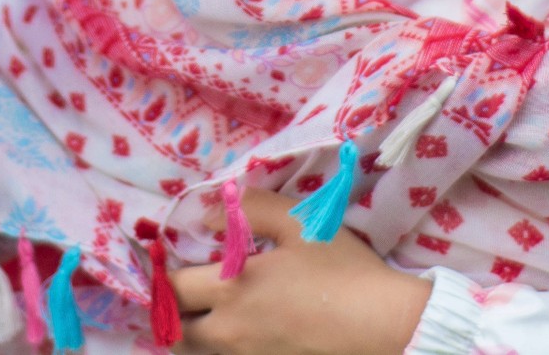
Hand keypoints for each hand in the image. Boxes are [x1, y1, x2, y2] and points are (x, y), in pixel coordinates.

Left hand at [170, 188, 431, 354]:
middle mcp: (230, 331)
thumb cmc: (344, 271)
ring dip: (193, 334)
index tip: (165, 263)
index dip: (162, 275)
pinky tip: (241, 330)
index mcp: (233, 289)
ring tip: (205, 314)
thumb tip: (205, 213)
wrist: (386, 326)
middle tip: (182, 293)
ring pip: (198, 352)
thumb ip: (251, 209)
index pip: (173, 288)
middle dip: (172, 312)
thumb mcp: (301, 223)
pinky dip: (222, 348)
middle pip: (175, 332)